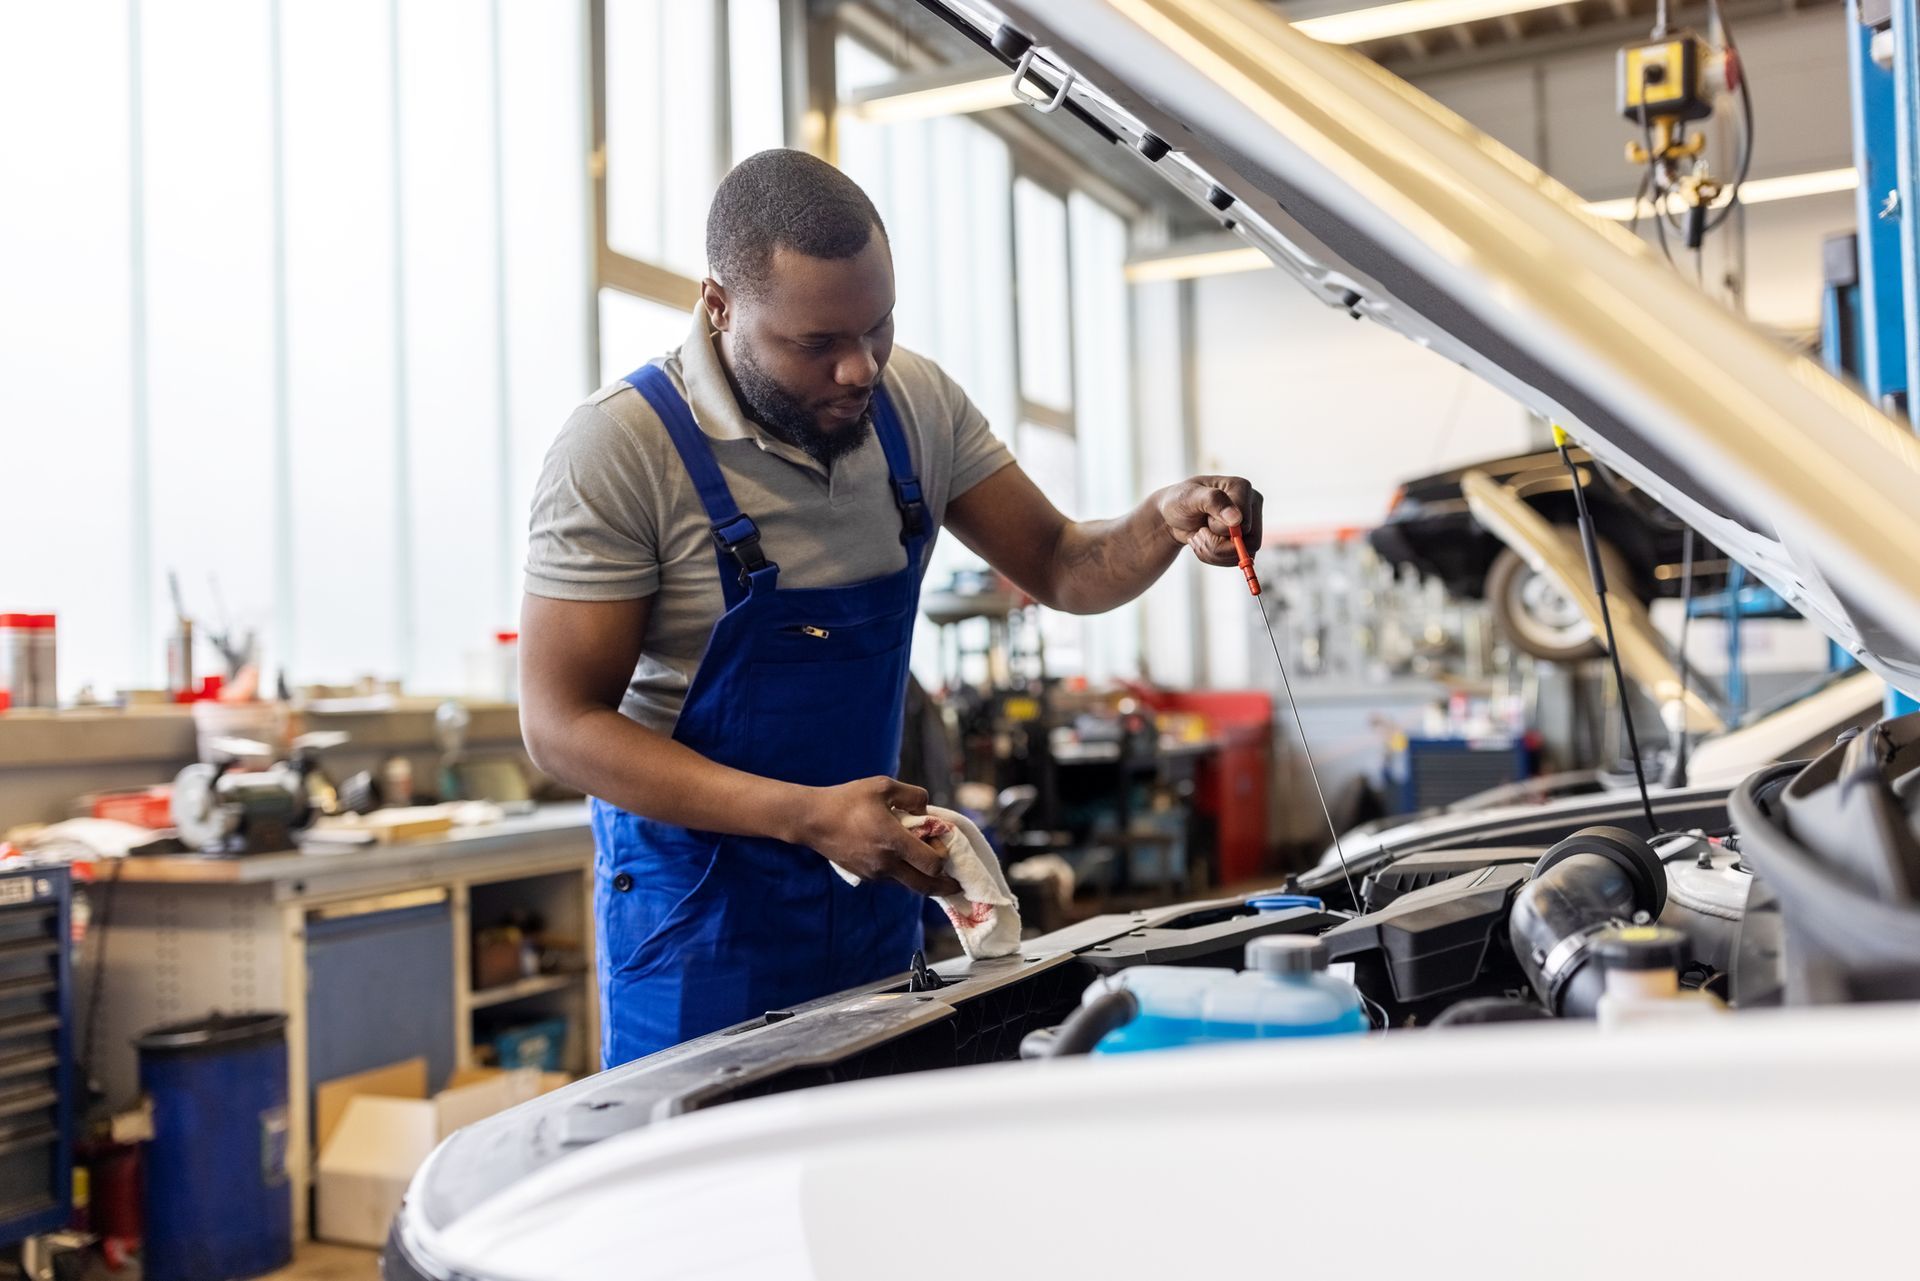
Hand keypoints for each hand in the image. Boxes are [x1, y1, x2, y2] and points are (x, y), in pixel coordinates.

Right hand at [794, 777, 962, 896]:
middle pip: (926, 886)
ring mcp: (875, 873)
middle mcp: (886, 863)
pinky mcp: (865, 876)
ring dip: (923, 879)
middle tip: (956, 883)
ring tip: (931, 866)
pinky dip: (904, 874)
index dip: (943, 856)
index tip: (941, 843)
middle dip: (945, 885)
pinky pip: (893, 880)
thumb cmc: (848, 799)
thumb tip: (927, 810)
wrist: (812, 820)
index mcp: (893, 841)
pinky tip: (905, 859)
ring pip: (909, 885)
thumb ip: (913, 795)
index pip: (932, 863)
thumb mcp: (883, 786)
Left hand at [1155, 475, 1262, 566]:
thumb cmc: (1181, 500)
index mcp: (1242, 488)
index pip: (1244, 522)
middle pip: (1249, 543)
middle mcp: (1251, 506)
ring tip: (1199, 537)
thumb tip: (1237, 519)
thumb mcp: (1190, 497)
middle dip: (1216, 545)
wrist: (1173, 515)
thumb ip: (1214, 502)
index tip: (1204, 519)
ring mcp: (1250, 525)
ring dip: (1213, 553)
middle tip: (1199, 533)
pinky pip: (1235, 561)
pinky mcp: (1244, 542)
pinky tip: (1204, 544)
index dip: (1221, 529)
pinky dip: (1214, 558)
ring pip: (1242, 555)